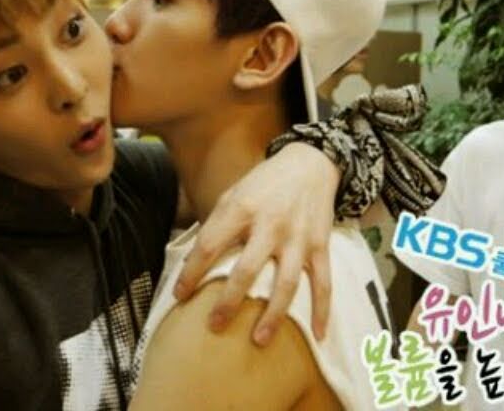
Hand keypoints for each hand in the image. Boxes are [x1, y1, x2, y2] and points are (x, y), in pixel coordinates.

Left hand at [173, 143, 340, 345]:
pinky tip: (318, 334)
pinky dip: (322, 310)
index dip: (192, 272)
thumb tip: (195, 260)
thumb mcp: (233, 193)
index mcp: (241, 209)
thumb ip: (218, 224)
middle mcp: (269, 225)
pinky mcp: (319, 246)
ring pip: (285, 283)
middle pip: (247, 270)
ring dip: (273, 315)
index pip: (210, 245)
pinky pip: (323, 283)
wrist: (309, 164)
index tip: (180, 295)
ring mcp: (297, 238)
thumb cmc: (264, 183)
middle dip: (229, 301)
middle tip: (214, 326)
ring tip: (258, 340)